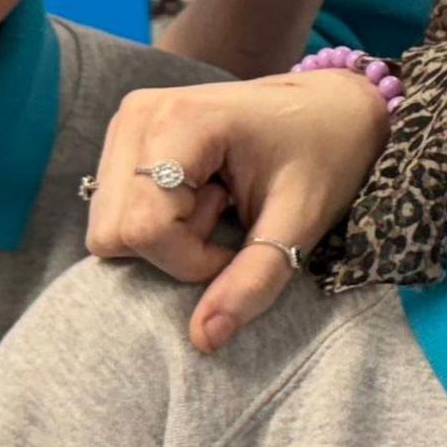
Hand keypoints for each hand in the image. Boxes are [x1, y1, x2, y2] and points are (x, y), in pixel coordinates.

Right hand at [86, 70, 395, 353]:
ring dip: (167, 236)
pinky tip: (204, 194)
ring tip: (221, 201)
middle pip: (114, 233)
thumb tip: (205, 339)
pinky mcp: (126, 141)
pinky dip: (160, 223)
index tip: (241, 242)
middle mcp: (139, 115)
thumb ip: (255, 280)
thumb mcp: (301, 222)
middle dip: (174, 248)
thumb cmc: (327, 153)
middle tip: (229, 215)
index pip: (144, 227)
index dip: (190, 259)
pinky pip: (118, 214)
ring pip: (110, 228)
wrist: (335, 106)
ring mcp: (127, 125)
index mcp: (180, 120)